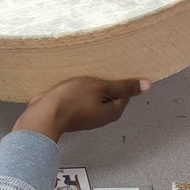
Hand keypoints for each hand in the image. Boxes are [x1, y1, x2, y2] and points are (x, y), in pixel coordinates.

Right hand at [14, 76, 150, 141]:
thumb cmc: (71, 101)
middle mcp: (101, 117)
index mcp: (113, 112)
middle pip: (109, 96)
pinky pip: (80, 100)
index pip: (124, 93)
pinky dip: (78, 92)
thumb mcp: (100, 87)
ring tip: (81, 78)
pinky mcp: (73, 114)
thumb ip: (123, 87)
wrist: (44, 114)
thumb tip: (146, 86)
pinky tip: (71, 85)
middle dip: (103, 83)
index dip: (118, 81)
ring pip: (94, 97)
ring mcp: (86, 117)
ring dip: (89, 87)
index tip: (109, 72)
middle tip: (94, 74)